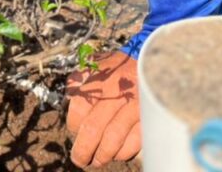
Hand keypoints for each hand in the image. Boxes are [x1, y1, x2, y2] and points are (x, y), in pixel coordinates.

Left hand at [66, 51, 140, 167]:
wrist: (153, 60)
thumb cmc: (119, 66)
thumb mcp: (95, 63)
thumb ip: (79, 79)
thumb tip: (68, 97)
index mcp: (98, 81)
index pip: (78, 111)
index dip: (73, 127)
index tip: (75, 131)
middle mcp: (115, 95)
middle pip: (93, 130)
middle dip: (83, 150)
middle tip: (79, 159)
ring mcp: (134, 108)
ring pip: (114, 141)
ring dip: (102, 155)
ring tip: (96, 160)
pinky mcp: (150, 118)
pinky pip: (135, 143)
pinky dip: (124, 152)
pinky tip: (117, 154)